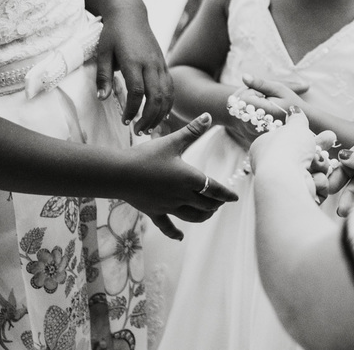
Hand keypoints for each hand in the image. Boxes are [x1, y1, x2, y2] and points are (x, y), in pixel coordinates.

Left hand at [96, 10, 172, 134]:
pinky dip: (168, 103)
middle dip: (149, 117)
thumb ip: (103, 77)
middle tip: (139, 131)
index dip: (133, 109)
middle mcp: (150, 63)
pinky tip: (161, 114)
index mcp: (134, 61)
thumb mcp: (102, 53)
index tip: (125, 121)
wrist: (130, 14)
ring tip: (150, 127)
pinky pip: (171, 87)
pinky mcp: (164, 64)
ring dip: (160, 114)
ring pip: (167, 94)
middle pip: (156, 96)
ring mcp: (160, 63)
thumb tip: (102, 98)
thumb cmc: (113, 34)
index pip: (137, 92)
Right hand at [124, 114, 238, 239]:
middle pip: (205, 204)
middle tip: (220, 202)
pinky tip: (180, 237)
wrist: (119, 173)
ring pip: (191, 217)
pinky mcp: (154, 212)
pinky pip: (167, 226)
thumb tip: (208, 115)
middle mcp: (182, 195)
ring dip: (202, 216)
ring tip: (208, 214)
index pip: (214, 189)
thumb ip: (192, 130)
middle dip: (215, 204)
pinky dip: (175, 233)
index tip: (235, 198)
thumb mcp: (172, 141)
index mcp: (189, 178)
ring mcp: (168, 206)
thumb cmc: (146, 155)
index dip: (226, 194)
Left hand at [219, 75, 303, 147]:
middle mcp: (253, 124)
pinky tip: (263, 118)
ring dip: (250, 109)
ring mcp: (251, 132)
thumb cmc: (291, 103)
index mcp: (260, 110)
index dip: (254, 91)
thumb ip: (260, 83)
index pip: (244, 95)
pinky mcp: (250, 138)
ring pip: (240, 113)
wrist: (302, 123)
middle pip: (240, 105)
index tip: (266, 96)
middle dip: (251, 100)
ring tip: (266, 110)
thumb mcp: (278, 88)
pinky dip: (250, 118)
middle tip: (266, 102)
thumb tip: (244, 76)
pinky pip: (243, 123)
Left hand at [249, 109, 335, 200]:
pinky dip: (318, 183)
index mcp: (266, 148)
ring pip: (313, 172)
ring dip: (320, 167)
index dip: (308, 137)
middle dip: (320, 151)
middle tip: (331, 139)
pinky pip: (314, 188)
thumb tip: (294, 110)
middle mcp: (273, 168)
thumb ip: (297, 118)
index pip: (291, 142)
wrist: (285, 179)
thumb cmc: (286, 149)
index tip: (320, 131)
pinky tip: (314, 180)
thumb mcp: (295, 126)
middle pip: (304, 157)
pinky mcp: (297, 198)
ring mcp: (285, 185)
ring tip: (318, 164)